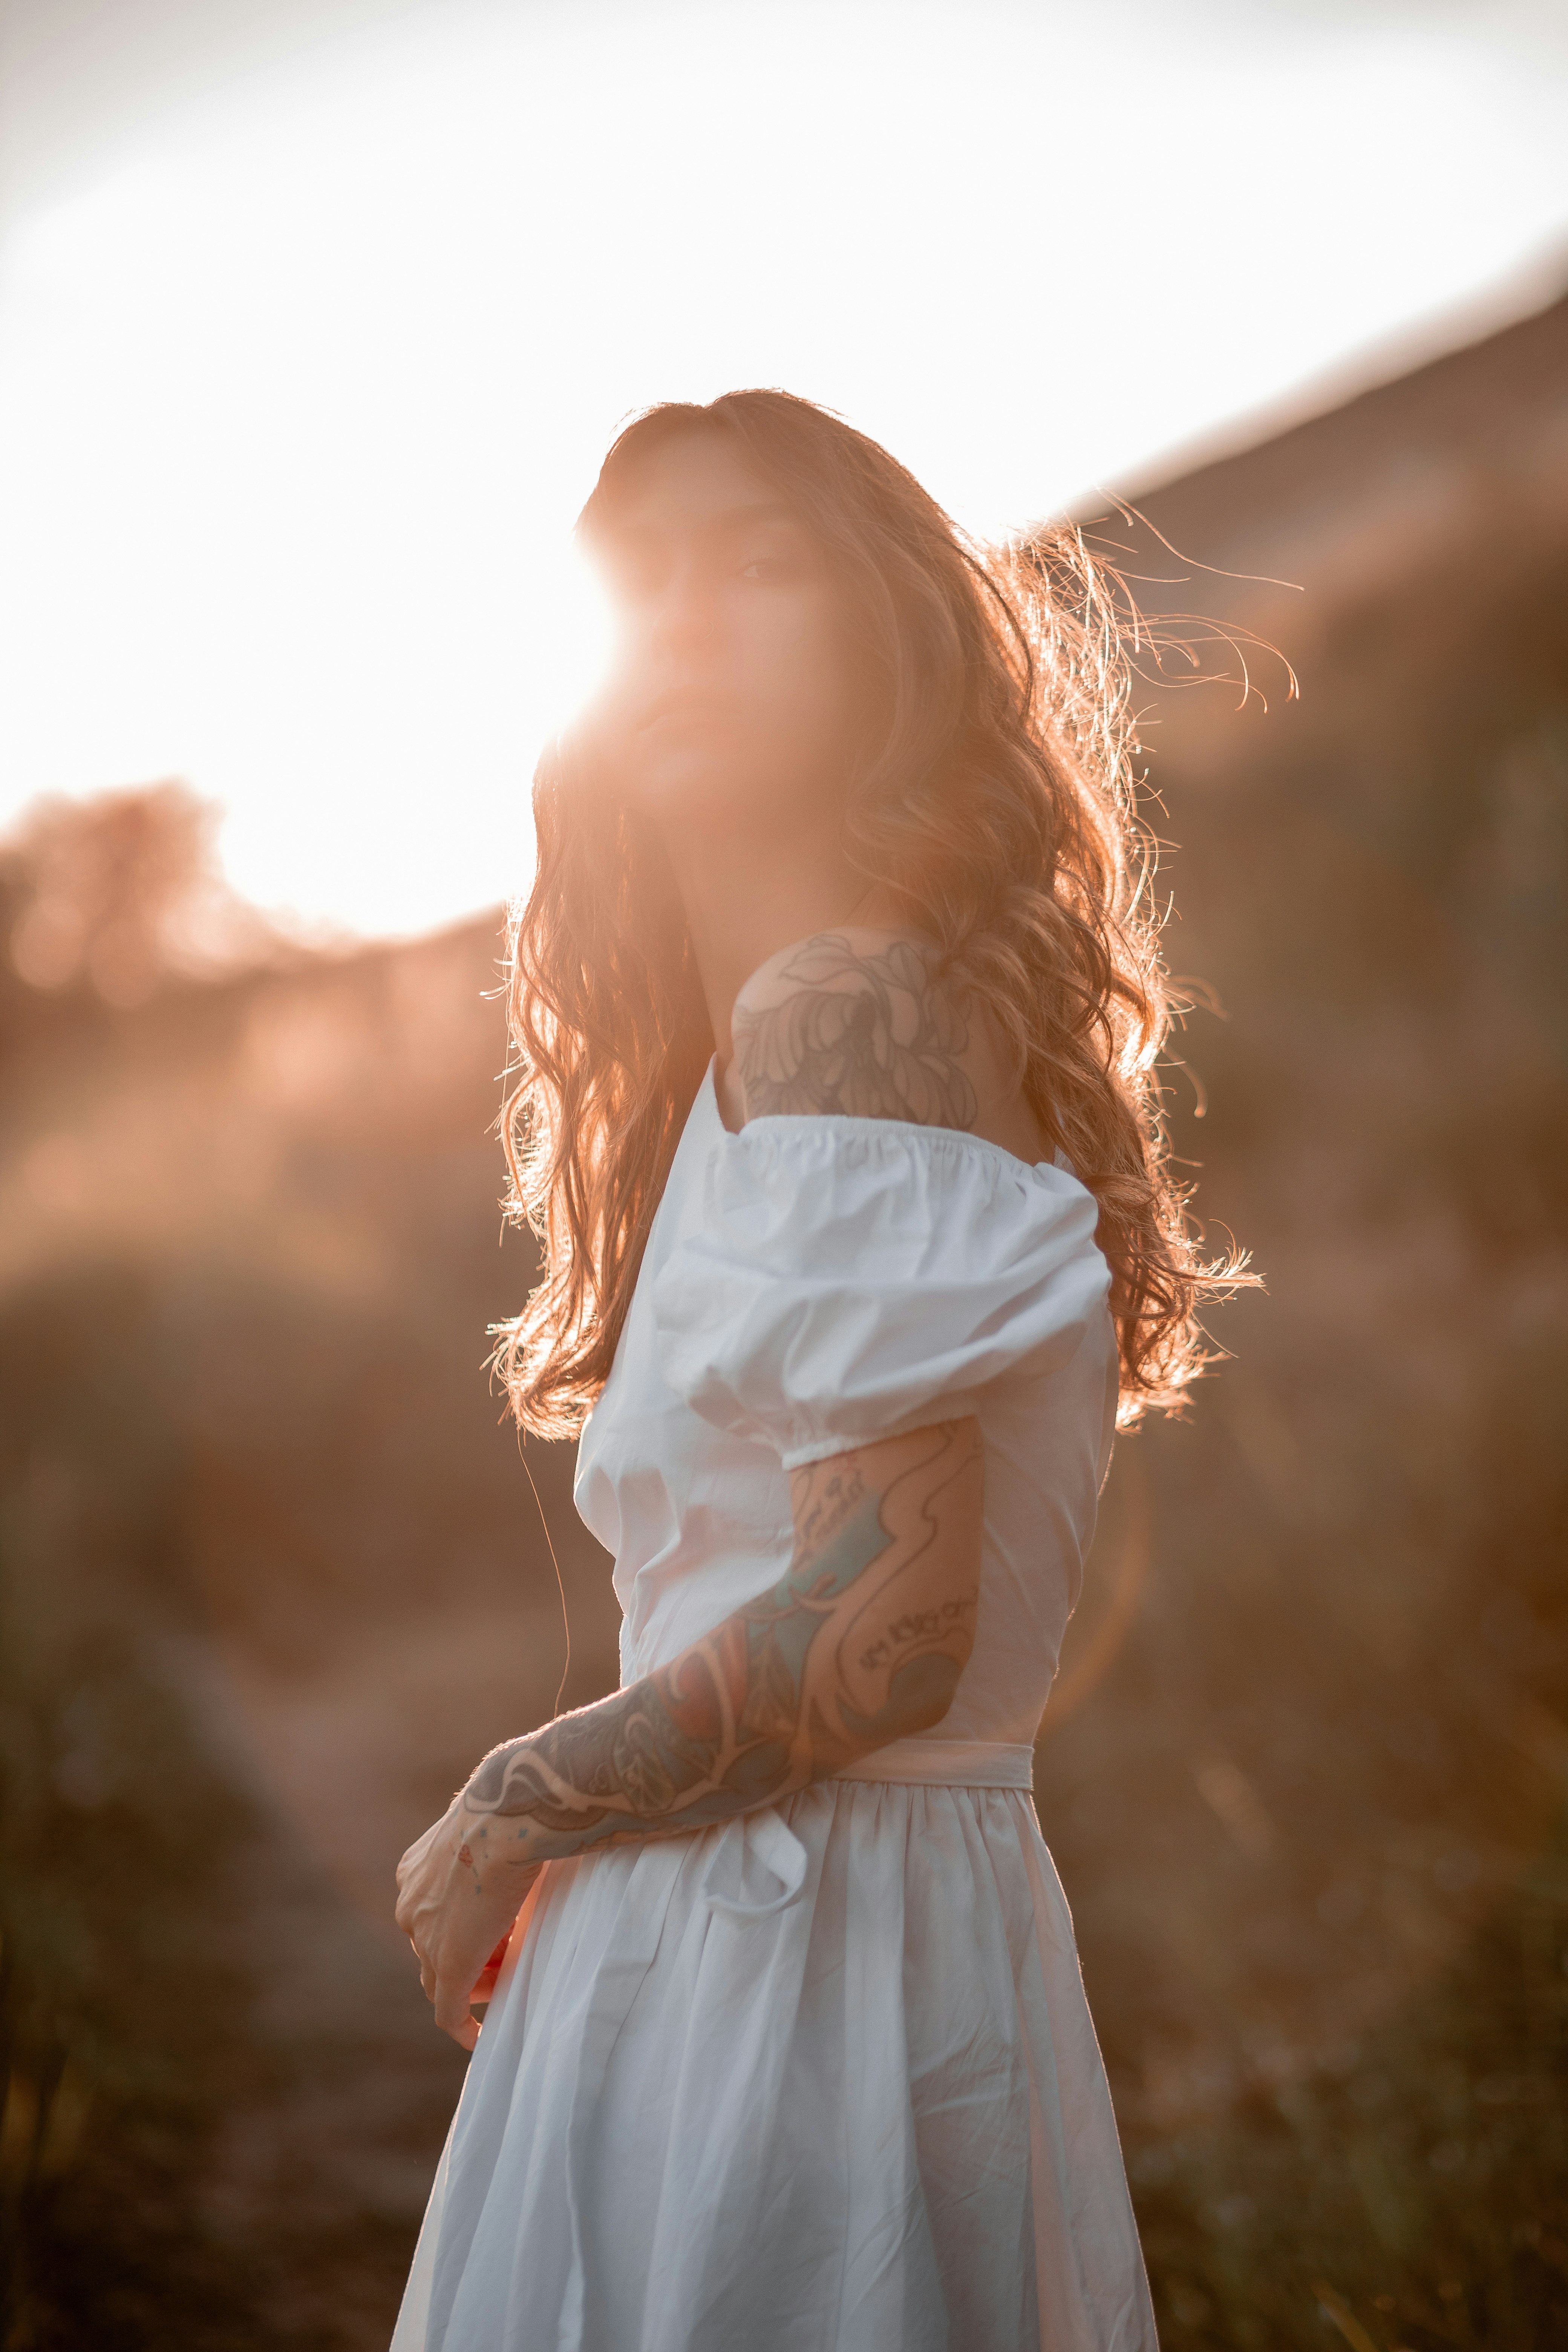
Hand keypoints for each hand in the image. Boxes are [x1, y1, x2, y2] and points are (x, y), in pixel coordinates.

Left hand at [394, 1792, 540, 2050]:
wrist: (508, 1815)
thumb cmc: (512, 1807)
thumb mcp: (492, 1828)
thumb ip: (495, 1844)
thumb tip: (531, 1833)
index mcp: (416, 1870)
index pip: (431, 1915)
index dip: (465, 1926)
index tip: (499, 1930)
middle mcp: (411, 1904)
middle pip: (432, 1947)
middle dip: (469, 1955)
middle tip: (508, 1954)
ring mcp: (425, 1937)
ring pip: (440, 1977)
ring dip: (473, 1983)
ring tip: (509, 1979)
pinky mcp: (448, 1964)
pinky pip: (448, 2008)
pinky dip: (460, 2024)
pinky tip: (477, 2037)